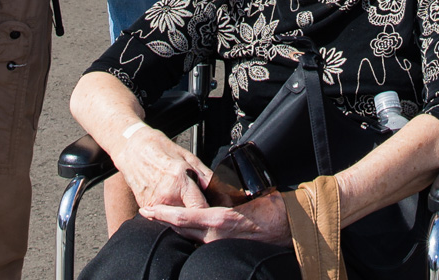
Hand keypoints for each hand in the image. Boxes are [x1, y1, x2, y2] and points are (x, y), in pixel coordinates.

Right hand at [116, 126, 213, 211]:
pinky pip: (164, 218)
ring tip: (190, 207)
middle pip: (189, 218)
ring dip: (186, 219)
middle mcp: (166, 195)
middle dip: (199, 217)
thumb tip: (220, 191)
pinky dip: (172, 216)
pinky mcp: (146, 208)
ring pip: (177, 222)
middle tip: (205, 210)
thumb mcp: (189, 158)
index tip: (217, 212)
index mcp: (180, 180)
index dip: (211, 212)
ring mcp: (154, 204)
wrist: (134, 150)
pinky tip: (176, 205)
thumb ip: (206, 177)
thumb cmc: (162, 150)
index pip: (200, 208)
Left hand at [144, 191, 290, 245]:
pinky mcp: (225, 249)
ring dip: (177, 227)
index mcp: (219, 220)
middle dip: (164, 221)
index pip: (183, 217)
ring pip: (190, 236)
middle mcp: (215, 236)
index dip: (163, 214)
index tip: (148, 210)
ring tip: (164, 218)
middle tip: (148, 213)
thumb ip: (226, 197)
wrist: (290, 229)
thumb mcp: (247, 198)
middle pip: (181, 229)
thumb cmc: (273, 211)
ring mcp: (219, 245)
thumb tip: (214, 190)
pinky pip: (203, 241)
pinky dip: (192, 233)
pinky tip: (187, 229)